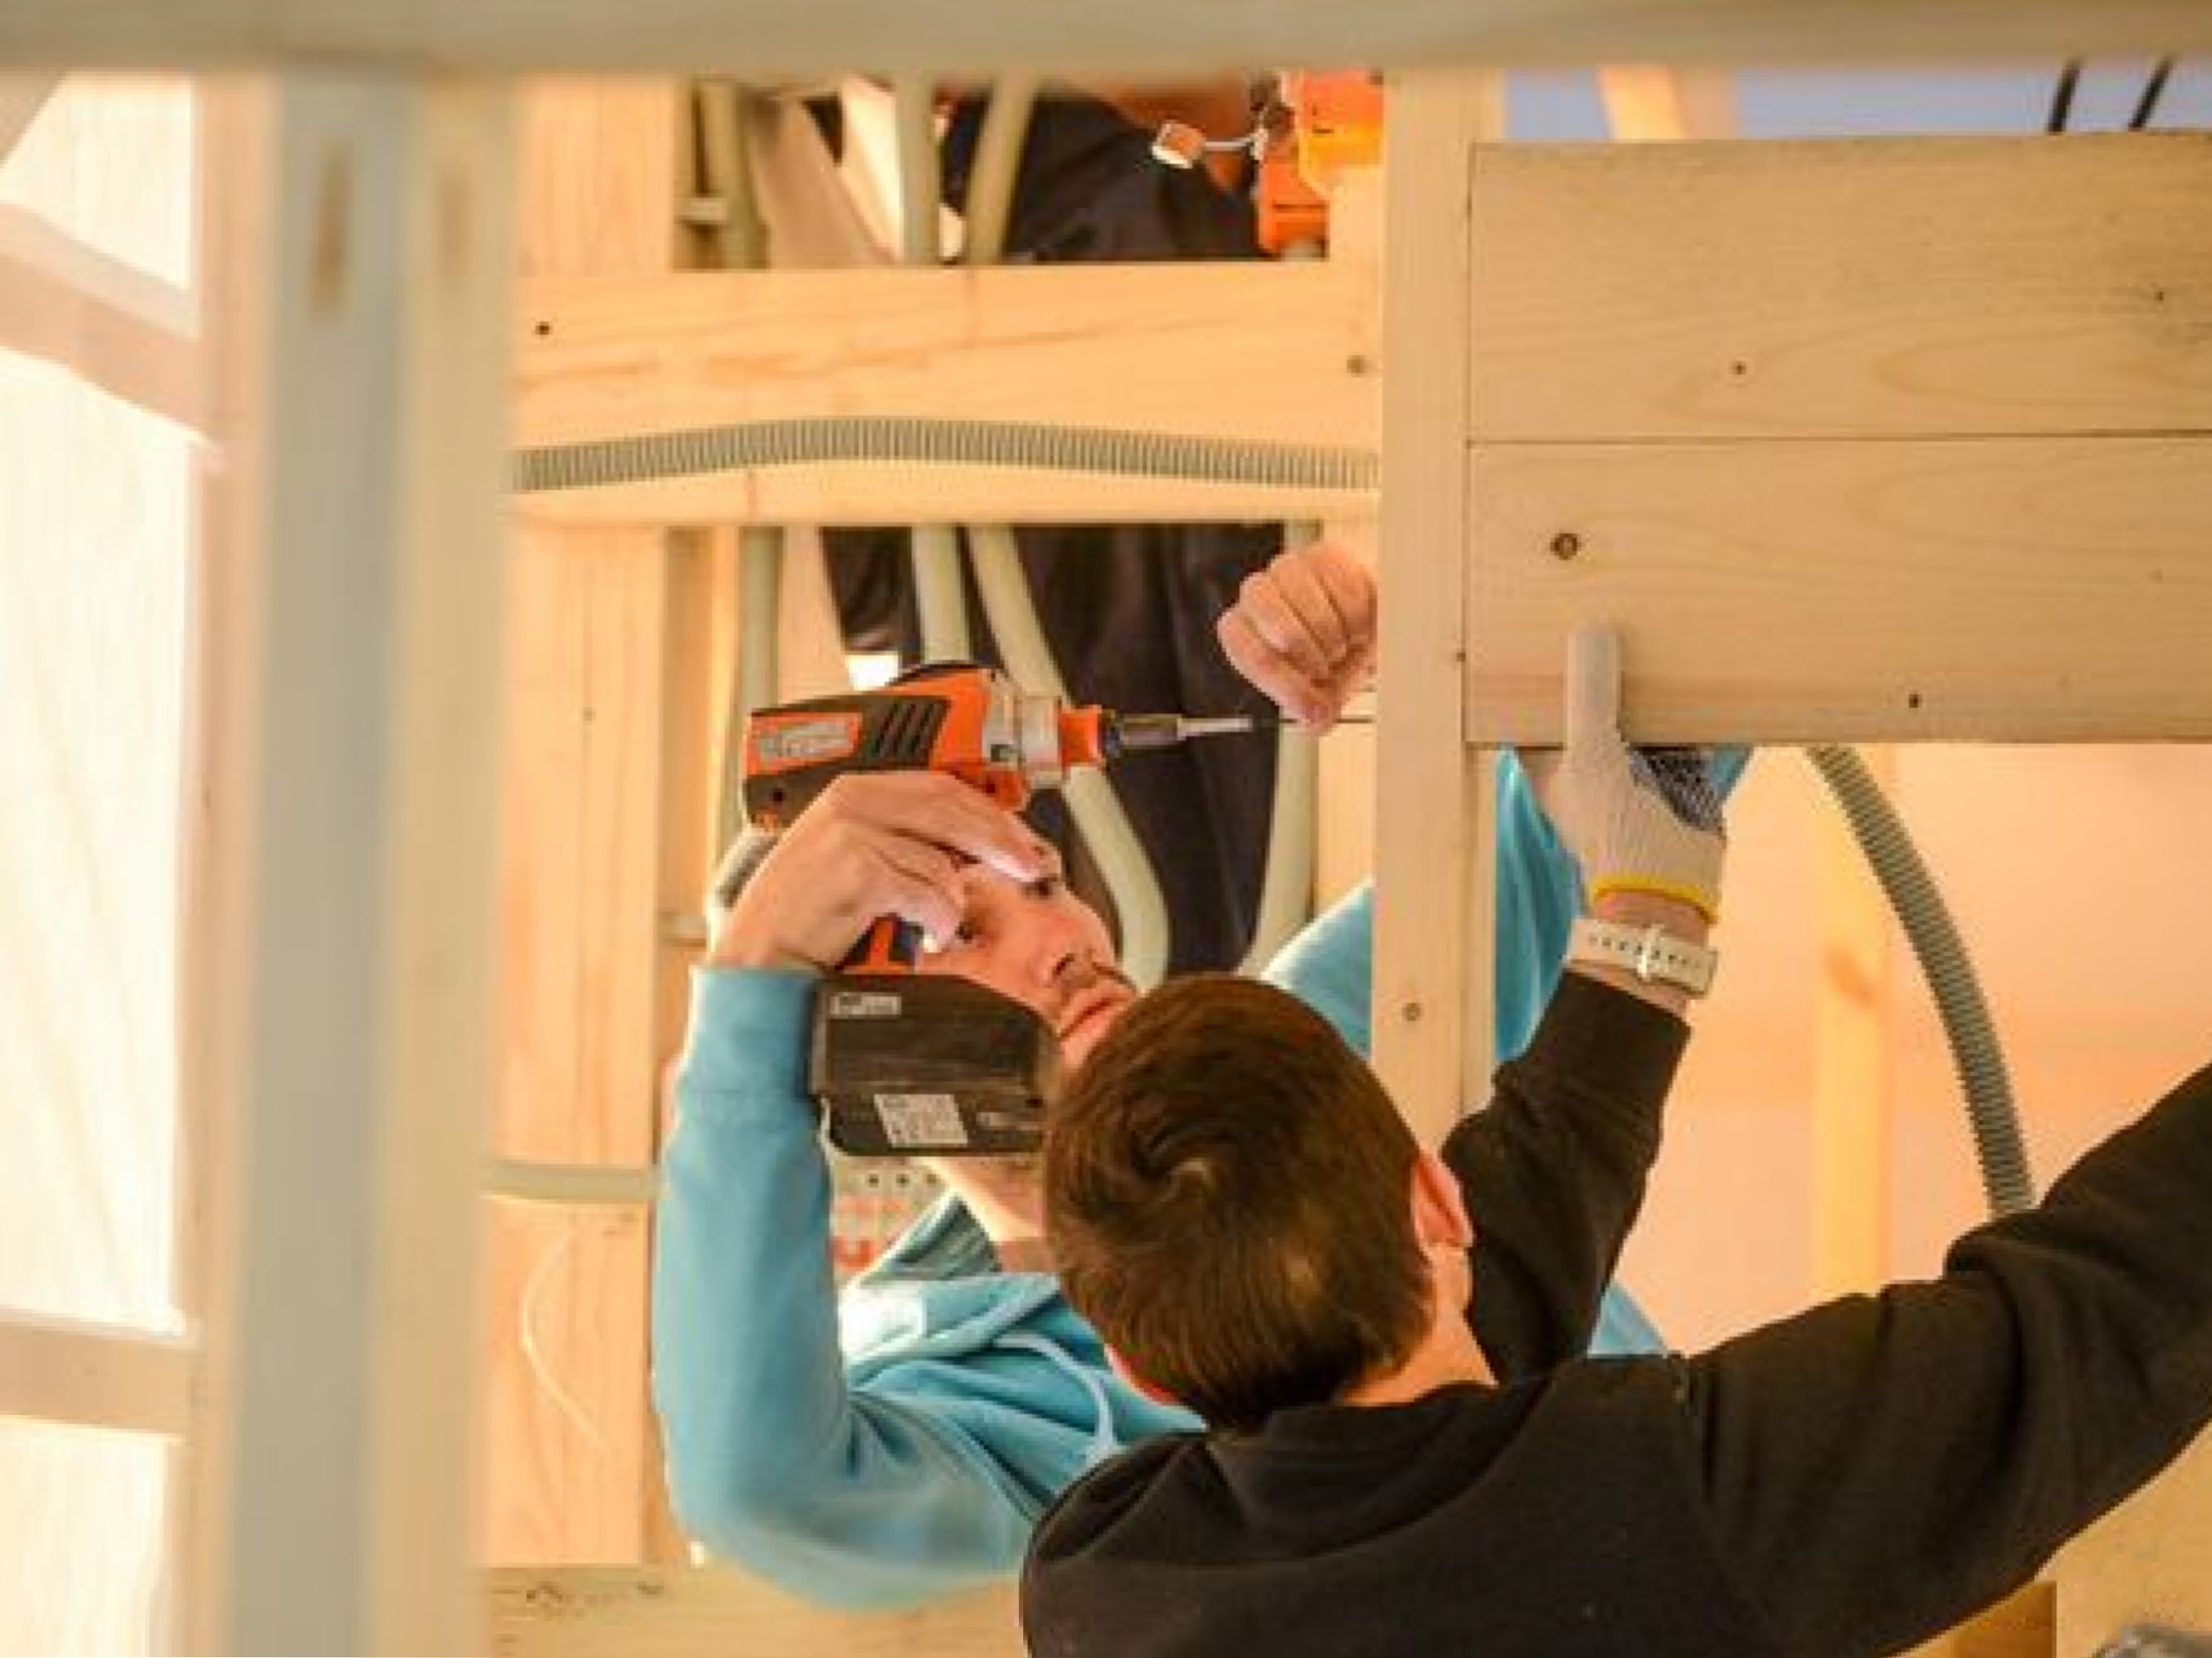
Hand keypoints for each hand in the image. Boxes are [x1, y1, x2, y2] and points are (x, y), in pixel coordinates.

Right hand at [709, 772, 1054, 971]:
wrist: (762, 960)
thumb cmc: (805, 919)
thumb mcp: (852, 861)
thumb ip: (901, 841)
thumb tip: (971, 847)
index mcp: (853, 791)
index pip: (939, 785)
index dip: (988, 807)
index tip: (1019, 831)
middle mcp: (852, 802)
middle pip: (952, 809)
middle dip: (1000, 840)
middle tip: (1031, 864)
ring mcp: (853, 833)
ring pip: (943, 857)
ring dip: (954, 898)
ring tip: (942, 924)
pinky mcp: (859, 870)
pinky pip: (928, 893)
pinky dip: (937, 920)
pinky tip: (925, 936)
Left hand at [1216, 540, 1375, 728]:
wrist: (1366, 628)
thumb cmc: (1331, 661)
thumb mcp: (1321, 695)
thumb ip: (1315, 709)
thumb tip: (1317, 719)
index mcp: (1241, 632)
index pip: (1247, 650)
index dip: (1280, 678)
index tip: (1310, 696)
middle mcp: (1256, 595)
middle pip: (1272, 618)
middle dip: (1309, 651)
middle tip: (1328, 667)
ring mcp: (1287, 569)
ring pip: (1307, 601)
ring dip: (1334, 634)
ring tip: (1344, 646)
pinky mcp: (1322, 554)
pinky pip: (1339, 583)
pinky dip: (1356, 613)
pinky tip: (1359, 623)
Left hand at [1519, 627, 1726, 920]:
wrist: (1667, 887)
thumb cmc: (1610, 832)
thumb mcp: (1591, 753)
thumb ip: (1592, 694)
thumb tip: (1590, 633)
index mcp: (1550, 758)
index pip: (1536, 701)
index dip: (1541, 666)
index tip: (1545, 619)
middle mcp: (1589, 757)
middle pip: (1592, 698)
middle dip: (1602, 664)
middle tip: (1610, 606)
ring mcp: (1634, 764)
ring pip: (1639, 709)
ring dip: (1649, 680)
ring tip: (1655, 625)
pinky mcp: (1678, 771)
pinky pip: (1682, 727)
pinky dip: (1688, 706)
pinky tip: (1695, 670)